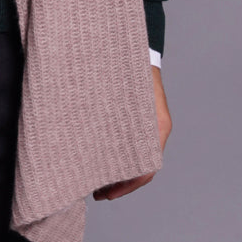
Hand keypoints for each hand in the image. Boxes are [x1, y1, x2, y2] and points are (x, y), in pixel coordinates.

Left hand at [92, 65, 170, 200]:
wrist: (141, 47)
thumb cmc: (129, 64)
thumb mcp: (118, 91)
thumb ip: (106, 113)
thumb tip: (84, 139)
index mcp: (156, 126)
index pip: (145, 170)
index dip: (125, 186)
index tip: (105, 194)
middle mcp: (158, 128)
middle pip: (142, 168)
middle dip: (121, 184)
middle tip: (97, 193)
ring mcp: (153, 123)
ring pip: (139, 157)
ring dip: (120, 171)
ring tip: (97, 180)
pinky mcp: (145, 117)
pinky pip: (136, 143)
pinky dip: (122, 154)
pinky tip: (103, 156)